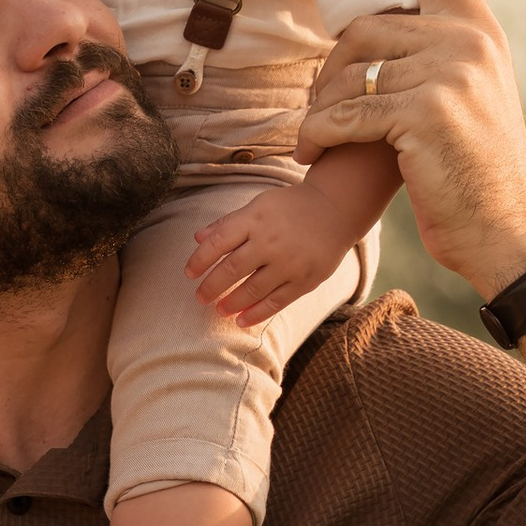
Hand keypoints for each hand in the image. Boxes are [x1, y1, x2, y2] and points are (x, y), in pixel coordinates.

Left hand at [186, 183, 355, 332]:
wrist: (336, 209)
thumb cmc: (290, 207)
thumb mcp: (258, 205)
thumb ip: (228, 223)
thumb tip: (198, 239)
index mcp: (255, 219)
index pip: (219, 243)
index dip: (200, 261)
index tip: (189, 274)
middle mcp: (270, 241)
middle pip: (232, 269)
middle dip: (211, 286)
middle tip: (200, 297)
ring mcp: (289, 262)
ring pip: (253, 289)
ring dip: (231, 303)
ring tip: (219, 310)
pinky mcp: (305, 280)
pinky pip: (276, 302)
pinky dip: (257, 313)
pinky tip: (241, 320)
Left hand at [296, 0, 525, 300]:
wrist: (504, 228)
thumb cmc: (475, 171)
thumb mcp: (471, 96)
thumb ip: (438, 54)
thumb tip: (375, 28)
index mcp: (482, 30)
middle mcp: (470, 42)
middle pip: (366, 29)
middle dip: (328, 69)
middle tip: (315, 106)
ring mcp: (450, 75)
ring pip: (350, 73)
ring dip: (319, 109)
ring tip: (313, 137)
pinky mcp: (425, 113)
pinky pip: (347, 114)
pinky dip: (318, 135)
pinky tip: (312, 154)